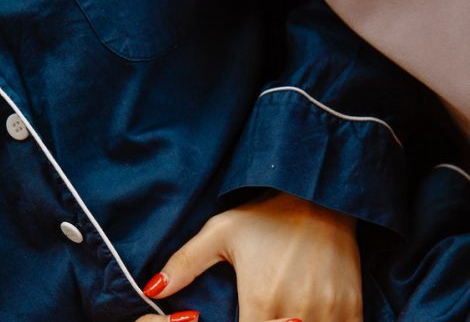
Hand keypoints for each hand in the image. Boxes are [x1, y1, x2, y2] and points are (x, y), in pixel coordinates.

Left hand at [135, 191, 362, 321]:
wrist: (317, 194)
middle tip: (262, 311)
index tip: (240, 319)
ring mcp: (328, 311)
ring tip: (280, 314)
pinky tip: (307, 314)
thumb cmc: (266, 214)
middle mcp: (296, 312)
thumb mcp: (220, 231)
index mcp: (260, 299)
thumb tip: (152, 290)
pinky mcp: (351, 306)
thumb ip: (184, 263)